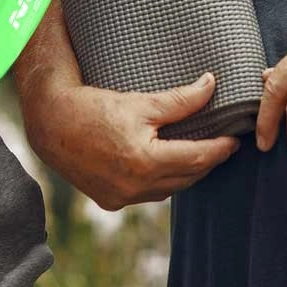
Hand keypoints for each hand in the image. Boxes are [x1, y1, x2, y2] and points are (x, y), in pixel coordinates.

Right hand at [22, 72, 239, 210]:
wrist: (51, 124)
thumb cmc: (95, 107)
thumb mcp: (141, 101)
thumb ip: (181, 99)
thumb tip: (211, 85)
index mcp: (146, 162)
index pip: (198, 158)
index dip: (220, 149)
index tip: (235, 139)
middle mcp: (135, 187)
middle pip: (187, 177)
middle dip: (207, 162)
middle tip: (224, 145)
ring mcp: (122, 199)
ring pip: (169, 189)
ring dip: (186, 173)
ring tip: (200, 153)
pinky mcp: (110, 201)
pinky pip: (148, 194)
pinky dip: (162, 181)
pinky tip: (168, 165)